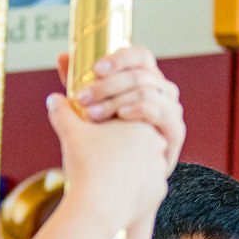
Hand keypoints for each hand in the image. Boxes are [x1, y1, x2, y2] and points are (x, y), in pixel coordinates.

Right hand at [48, 93, 168, 229]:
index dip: (109, 128)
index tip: (96, 136)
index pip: (127, 121)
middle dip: (121, 148)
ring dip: (127, 169)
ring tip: (104, 175)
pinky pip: (144, 189)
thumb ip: (63, 113)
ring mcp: (159, 172)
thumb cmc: (86, 166)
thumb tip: (53, 98)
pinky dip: (130, 190)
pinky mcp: (157, 194)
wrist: (98, 208)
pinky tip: (113, 193)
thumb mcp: (70, 134)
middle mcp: (158, 146)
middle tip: (99, 155)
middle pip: (136, 143)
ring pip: (142, 166)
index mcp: (142, 124)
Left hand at [55, 47, 183, 173]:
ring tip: (91, 115)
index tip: (94, 69)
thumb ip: (81, 82)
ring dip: (115, 101)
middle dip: (106, 85)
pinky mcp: (175, 131)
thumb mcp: (92, 107)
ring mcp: (171, 110)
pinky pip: (160, 111)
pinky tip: (120, 116)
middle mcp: (163, 91)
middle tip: (81, 99)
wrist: (123, 182)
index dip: (119, 58)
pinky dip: (138, 110)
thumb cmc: (108, 142)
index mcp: (146, 80)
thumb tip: (62, 57)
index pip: (140, 56)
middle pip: (139, 74)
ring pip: (146, 92)